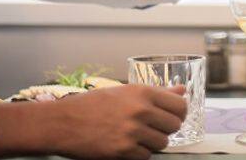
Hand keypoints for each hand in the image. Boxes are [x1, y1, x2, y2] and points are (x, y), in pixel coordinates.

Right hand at [45, 85, 186, 159]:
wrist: (63, 122)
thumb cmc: (94, 104)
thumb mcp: (127, 91)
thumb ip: (158, 93)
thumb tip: (182, 91)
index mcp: (143, 92)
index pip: (180, 106)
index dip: (179, 113)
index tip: (173, 116)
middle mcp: (140, 111)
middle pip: (174, 126)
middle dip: (166, 129)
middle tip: (153, 127)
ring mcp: (132, 132)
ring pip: (162, 143)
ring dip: (153, 142)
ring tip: (137, 136)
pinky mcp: (123, 151)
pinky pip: (146, 156)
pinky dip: (139, 153)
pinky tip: (127, 144)